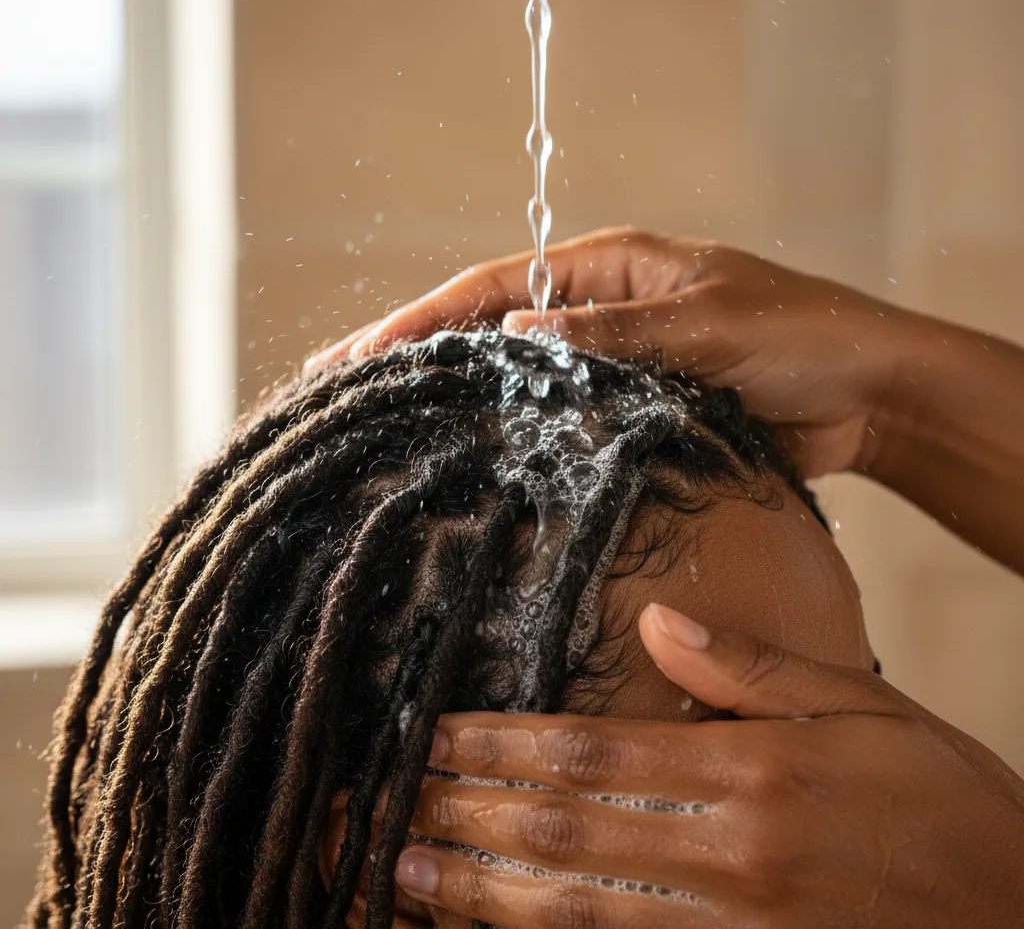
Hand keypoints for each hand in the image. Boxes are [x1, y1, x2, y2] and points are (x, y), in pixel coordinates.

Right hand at [305, 228, 907, 477]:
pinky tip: (475, 469)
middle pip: (488, 333)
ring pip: (517, 385)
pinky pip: (562, 427)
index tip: (361, 352)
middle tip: (337, 385)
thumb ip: (615, 335)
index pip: (495, 289)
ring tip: (385, 432)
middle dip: (416, 356)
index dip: (424, 319)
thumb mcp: (709, 324)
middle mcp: (597, 314)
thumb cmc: (801, 336)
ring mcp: (610, 366)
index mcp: (608, 269)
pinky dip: (518, 443)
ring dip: (458, 402)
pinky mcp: (632, 415)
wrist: (868, 394)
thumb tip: (515, 340)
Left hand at [393, 604, 1023, 928]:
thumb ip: (754, 667)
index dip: (498, 743)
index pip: (589, 751)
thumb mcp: (865, 709)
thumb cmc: (947, 809)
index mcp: (753, 774)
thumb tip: (656, 620)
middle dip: (460, 813)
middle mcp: (729, 857)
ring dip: (478, 890)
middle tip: (378, 804)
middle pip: (561, 829)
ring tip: (403, 871)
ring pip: (572, 910)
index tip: (431, 736)